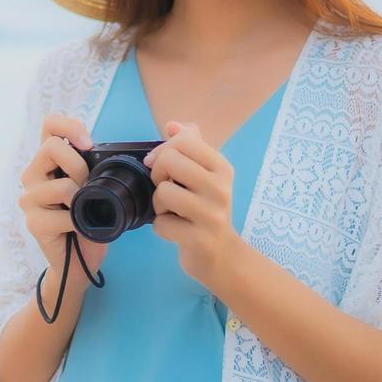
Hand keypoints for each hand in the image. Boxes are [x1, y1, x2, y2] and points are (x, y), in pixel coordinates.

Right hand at [17, 113, 110, 277]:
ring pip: (62, 185)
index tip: (88, 143)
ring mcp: (29, 199)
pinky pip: (65, 214)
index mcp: (48, 162)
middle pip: (52, 147)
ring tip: (84, 211)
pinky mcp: (34, 222)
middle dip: (80, 166)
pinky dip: (81, 222)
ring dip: (82, 198)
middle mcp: (32, 176)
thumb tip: (112, 152)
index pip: (49, 125)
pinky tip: (79, 229)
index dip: (69, 126)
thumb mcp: (95, 186)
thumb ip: (94, 166)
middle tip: (89, 188)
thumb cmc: (91, 220)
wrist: (81, 262)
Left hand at [143, 120, 241, 290]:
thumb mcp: (205, 175)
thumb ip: (190, 146)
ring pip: (163, 192)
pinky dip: (161, 228)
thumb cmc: (207, 210)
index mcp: (222, 168)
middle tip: (168, 191)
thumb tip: (172, 125)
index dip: (163, 151)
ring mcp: (212, 214)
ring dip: (159, 205)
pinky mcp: (199, 239)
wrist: (222, 256)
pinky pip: (161, 223)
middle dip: (158, 176)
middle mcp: (221, 187)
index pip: (183, 140)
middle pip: (169, 161)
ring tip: (173, 213)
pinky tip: (176, 231)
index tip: (162, 168)